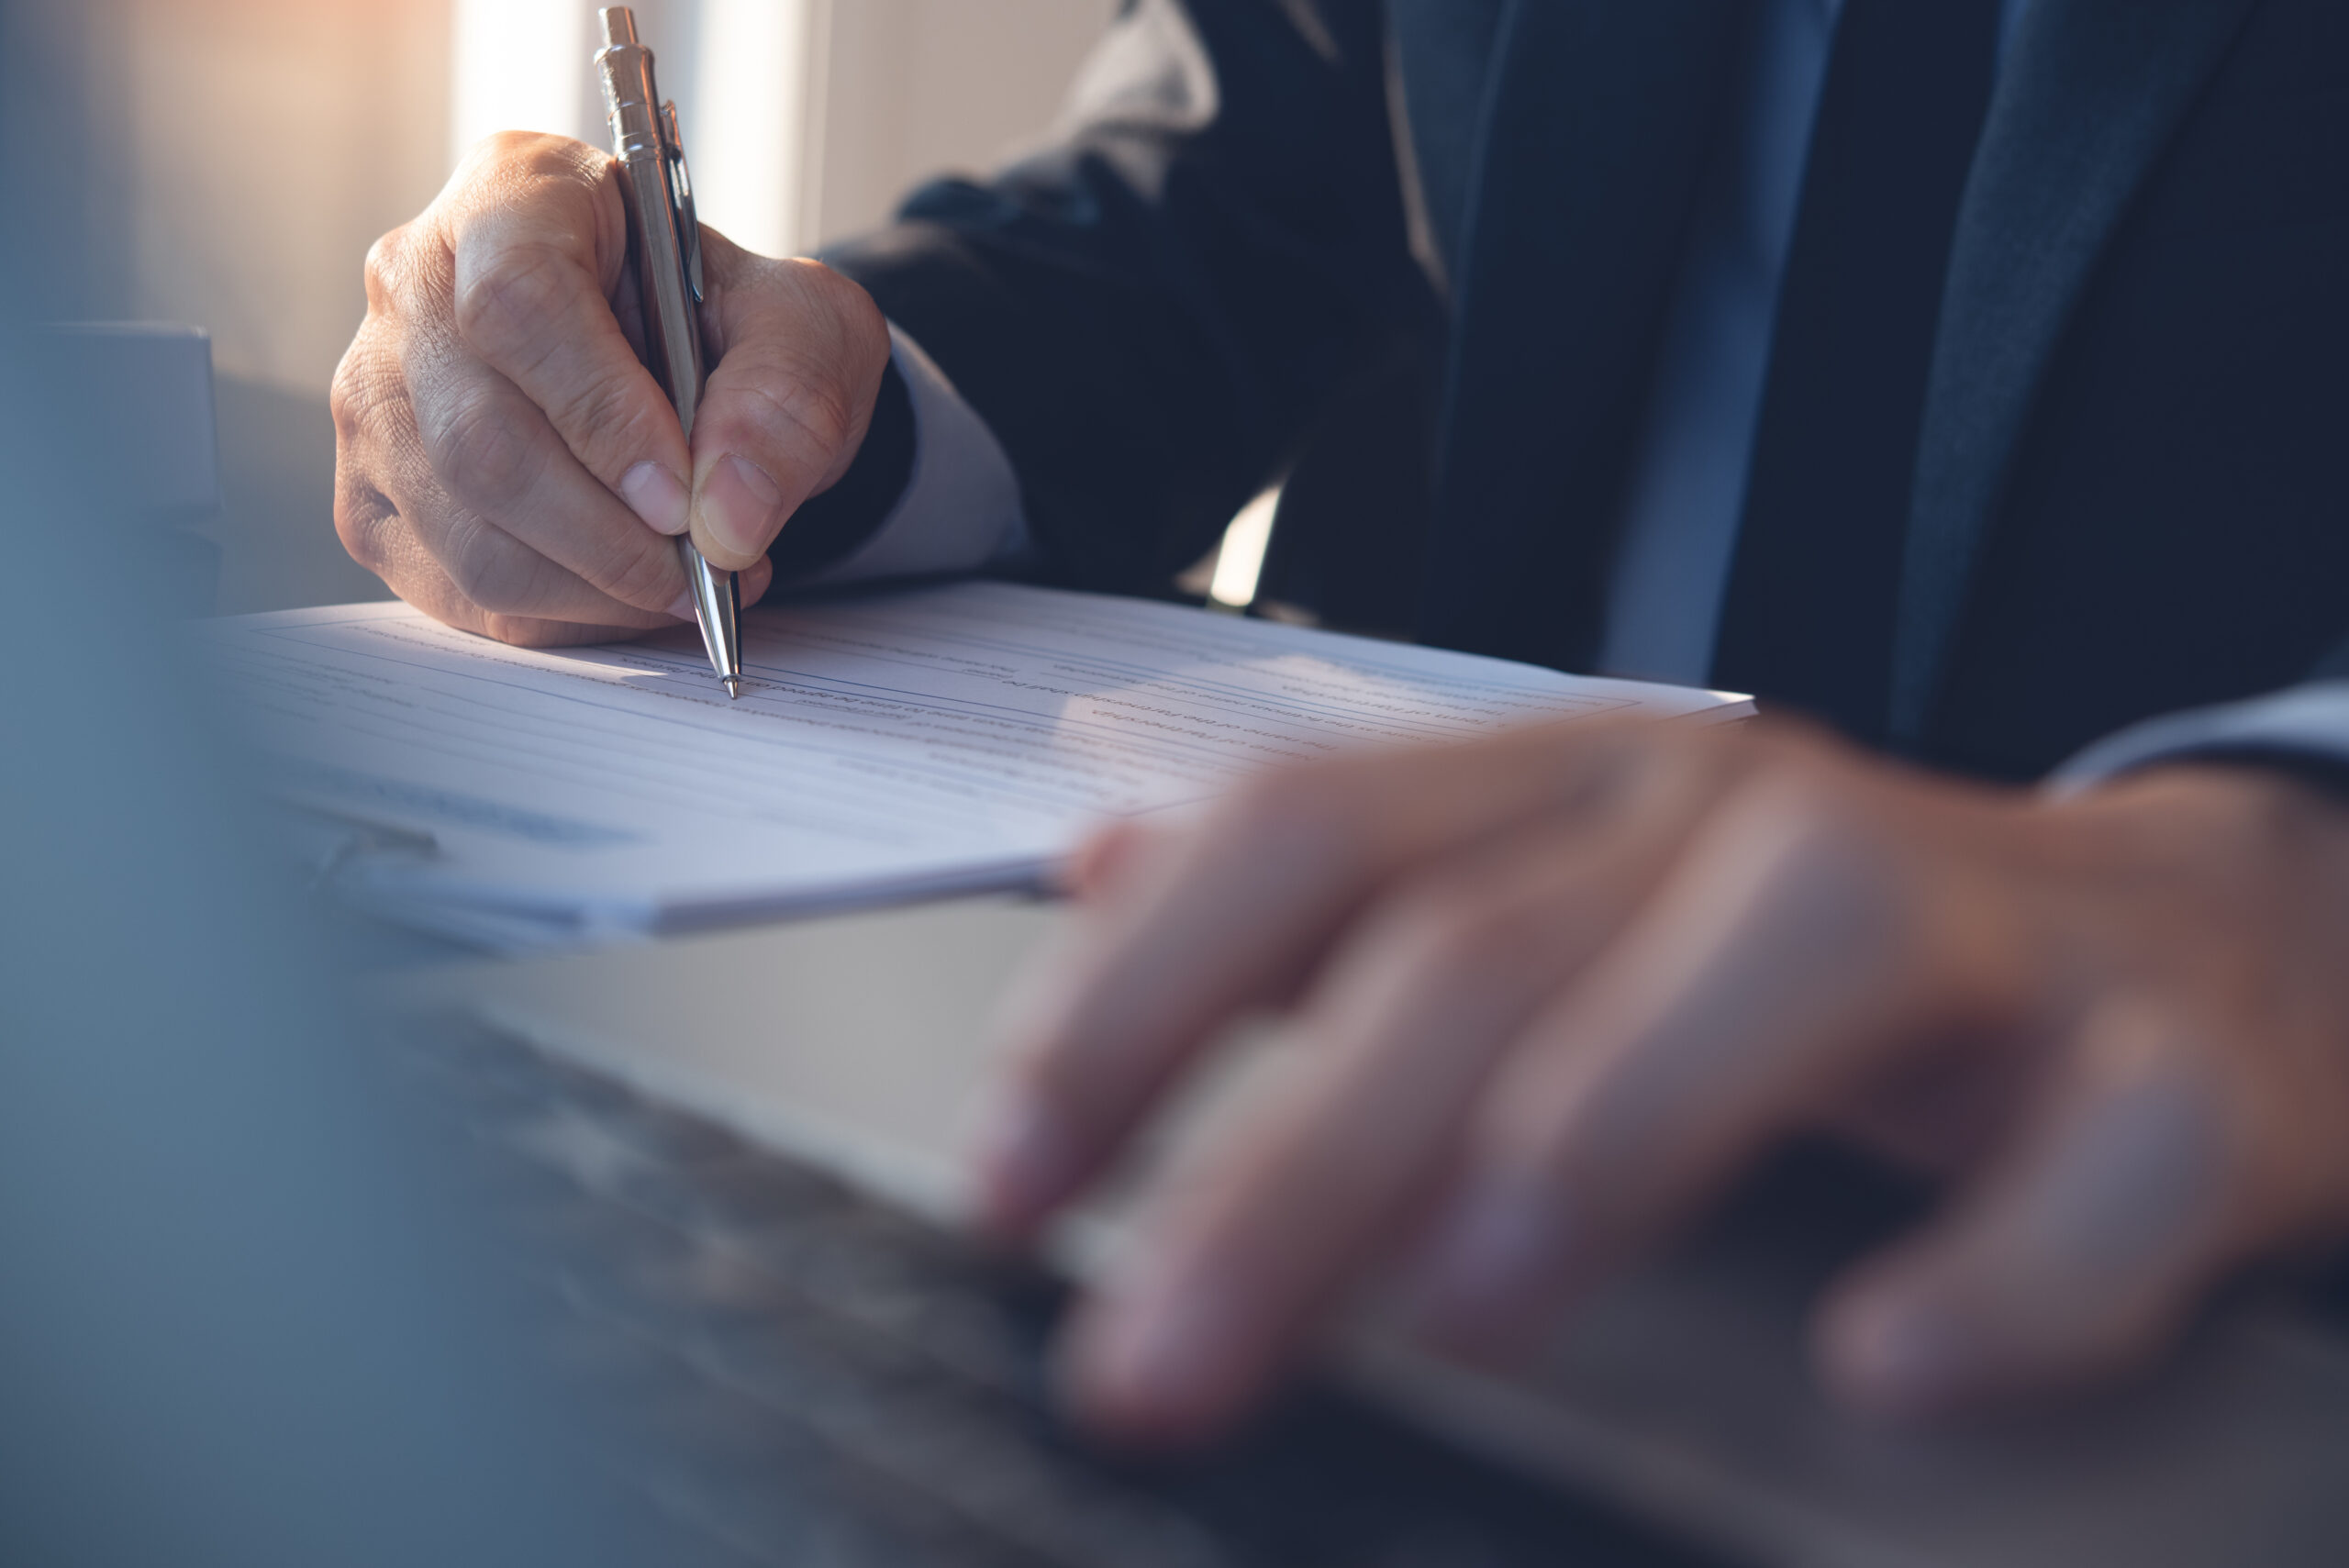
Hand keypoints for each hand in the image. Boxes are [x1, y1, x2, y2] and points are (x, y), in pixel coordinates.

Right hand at [331, 133, 890, 644]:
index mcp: (516, 195)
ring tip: (689, 584)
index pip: (519, 301)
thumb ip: (787, 400)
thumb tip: (728, 516)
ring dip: (593, 589)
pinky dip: (562, 616)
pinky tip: (631, 596)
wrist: (697, 366)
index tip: (682, 496)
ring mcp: (378, 393)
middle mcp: (416, 283)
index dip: (601, 413)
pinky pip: (458, 587)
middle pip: (479, 437)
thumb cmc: (732, 326)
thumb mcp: (807, 328)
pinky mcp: (376, 494)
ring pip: (464, 531)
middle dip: (608, 536)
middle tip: (706, 567)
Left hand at [971, 718, 2348, 1443]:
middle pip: (1495, 941)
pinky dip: (2002, 1265)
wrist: (2200, 950)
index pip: (1310, 836)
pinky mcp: (2176, 1072)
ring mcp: (1982, 928)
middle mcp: (1751, 825)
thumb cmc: (1826, 959)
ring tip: (1469, 1306)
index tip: (1005, 1181)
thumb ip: (1334, 893)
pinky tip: (1886, 1364)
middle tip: (1151, 1359)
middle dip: (1295, 1156)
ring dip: (1613, 1123)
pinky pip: (2107, 1156)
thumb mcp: (1560, 892)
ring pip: (1793, 954)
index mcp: (1587, 790)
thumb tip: (1093, 877)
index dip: (1133, 1001)